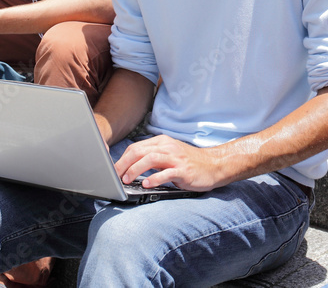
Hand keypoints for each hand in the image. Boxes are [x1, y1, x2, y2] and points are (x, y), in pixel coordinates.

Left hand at [114, 135, 229, 191]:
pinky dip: (154, 179)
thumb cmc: (190, 162)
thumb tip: (131, 167)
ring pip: (150, 159)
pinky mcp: (183, 170)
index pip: (136, 148)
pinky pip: (166, 173)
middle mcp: (168, 147)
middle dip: (124, 164)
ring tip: (127, 180)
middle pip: (140, 151)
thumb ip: (153, 157)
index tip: (113, 170)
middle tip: (115, 176)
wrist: (213, 165)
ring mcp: (176, 158)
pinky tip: (147, 184)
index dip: (122, 159)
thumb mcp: (170, 154)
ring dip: (135, 170)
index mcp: (162, 142)